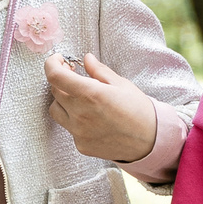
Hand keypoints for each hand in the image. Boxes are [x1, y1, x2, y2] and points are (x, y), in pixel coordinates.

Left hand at [44, 52, 158, 163]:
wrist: (150, 141)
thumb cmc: (139, 110)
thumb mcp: (121, 84)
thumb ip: (99, 71)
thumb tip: (86, 59)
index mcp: (91, 94)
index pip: (55, 76)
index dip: (52, 64)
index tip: (58, 61)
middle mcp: (81, 114)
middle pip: (54, 91)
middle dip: (61, 80)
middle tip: (74, 76)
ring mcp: (79, 132)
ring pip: (56, 110)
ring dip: (63, 100)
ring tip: (80, 98)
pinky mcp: (81, 145)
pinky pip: (68, 127)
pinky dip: (74, 118)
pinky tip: (91, 117)